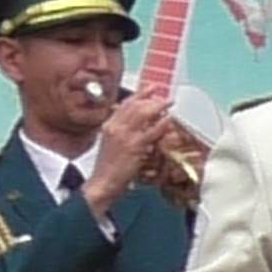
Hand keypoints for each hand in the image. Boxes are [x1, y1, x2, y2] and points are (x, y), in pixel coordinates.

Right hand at [82, 85, 180, 209]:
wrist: (102, 183)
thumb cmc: (107, 168)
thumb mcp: (110, 144)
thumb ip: (121, 132)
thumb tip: (138, 125)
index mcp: (109, 125)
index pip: (126, 104)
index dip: (140, 94)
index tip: (152, 88)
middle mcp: (116, 127)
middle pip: (136, 105)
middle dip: (152, 99)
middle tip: (165, 99)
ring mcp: (125, 136)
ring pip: (143, 114)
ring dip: (159, 106)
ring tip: (169, 104)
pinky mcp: (134, 146)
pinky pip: (151, 131)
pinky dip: (161, 124)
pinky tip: (168, 121)